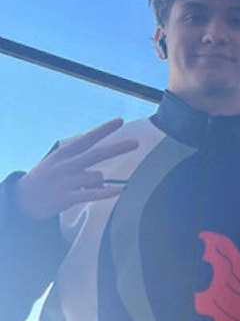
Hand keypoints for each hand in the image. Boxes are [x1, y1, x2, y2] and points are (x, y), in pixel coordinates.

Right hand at [14, 118, 138, 219]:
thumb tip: (102, 168)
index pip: (87, 138)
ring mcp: (65, 181)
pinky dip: (105, 192)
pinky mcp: (66, 197)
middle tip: (136, 143)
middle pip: (96, 154)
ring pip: (96, 176)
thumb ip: (81, 160)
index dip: (103, 130)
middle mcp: (65, 165)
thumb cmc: (47, 177)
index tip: (120, 120)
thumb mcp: (58, 162)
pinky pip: (90, 194)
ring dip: (98, 181)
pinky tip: (118, 190)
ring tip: (83, 186)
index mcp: (63, 154)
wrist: (22, 200)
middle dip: (117, 148)